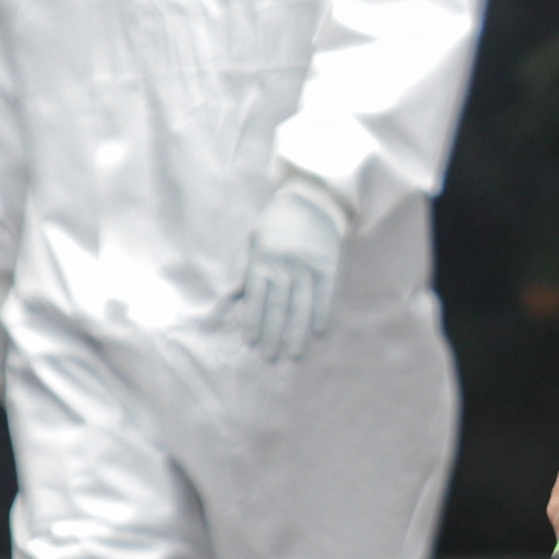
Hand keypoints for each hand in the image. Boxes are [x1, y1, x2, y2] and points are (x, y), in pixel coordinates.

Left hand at [226, 182, 348, 363]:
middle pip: (278, 305)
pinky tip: (320, 331)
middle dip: (273, 333)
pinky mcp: (329, 265)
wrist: (310, 201)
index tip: (251, 342)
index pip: (256, 296)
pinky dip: (324, 312)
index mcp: (263, 259)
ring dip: (298, 331)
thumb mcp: (251, 240)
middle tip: (270, 358)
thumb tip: (229, 296)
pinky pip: (327, 293)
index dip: (253, 319)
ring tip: (295, 354)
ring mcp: (308, 265)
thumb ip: (241, 268)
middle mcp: (285, 264)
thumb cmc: (275, 225)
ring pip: (302, 304)